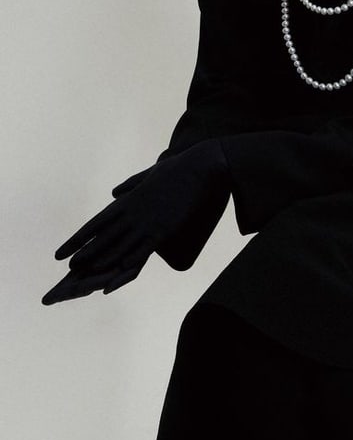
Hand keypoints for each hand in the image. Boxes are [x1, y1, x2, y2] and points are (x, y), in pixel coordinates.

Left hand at [42, 139, 229, 303]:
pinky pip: (145, 248)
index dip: (78, 238)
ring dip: (105, 260)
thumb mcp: (148, 175)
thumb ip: (129, 185)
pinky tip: (121, 270)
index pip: (97, 223)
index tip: (64, 249)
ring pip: (122, 245)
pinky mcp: (165, 228)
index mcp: (128, 201)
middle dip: (86, 252)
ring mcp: (148, 222)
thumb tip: (113, 193)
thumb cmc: (177, 168)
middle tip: (70, 266)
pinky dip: (133, 259)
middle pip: (104, 237)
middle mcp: (134, 213)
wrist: (200, 167)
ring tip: (88, 273)